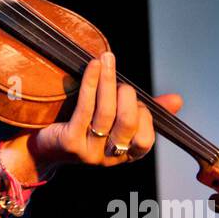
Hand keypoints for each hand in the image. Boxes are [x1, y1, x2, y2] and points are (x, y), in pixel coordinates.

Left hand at [28, 51, 182, 167]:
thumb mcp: (113, 120)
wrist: (40, 146)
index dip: (144, 117)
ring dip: (108, 81)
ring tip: (106, 59)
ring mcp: (88, 151)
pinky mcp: (69, 142)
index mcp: (124, 155)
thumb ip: (144, 111)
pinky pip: (85, 108)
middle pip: (127, 123)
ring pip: (106, 113)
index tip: (138, 100)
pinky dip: (92, 83)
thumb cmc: (81, 128)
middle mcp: (108, 158)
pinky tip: (93, 66)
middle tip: (120, 80)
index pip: (146, 141)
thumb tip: (178, 100)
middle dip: (127, 95)